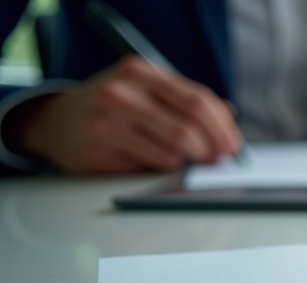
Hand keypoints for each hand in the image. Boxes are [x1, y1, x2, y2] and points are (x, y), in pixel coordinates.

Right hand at [17, 56, 241, 173]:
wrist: (58, 122)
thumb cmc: (114, 107)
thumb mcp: (147, 91)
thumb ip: (187, 101)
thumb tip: (229, 120)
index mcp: (140, 72)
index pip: (197, 100)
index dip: (222, 127)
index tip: (233, 146)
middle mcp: (120, 93)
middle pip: (187, 130)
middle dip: (210, 151)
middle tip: (216, 161)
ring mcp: (105, 123)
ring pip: (170, 155)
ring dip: (185, 163)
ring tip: (182, 159)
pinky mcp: (97, 153)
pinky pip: (147, 170)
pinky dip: (159, 171)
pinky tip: (151, 162)